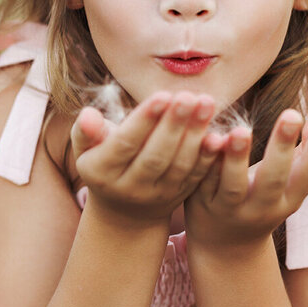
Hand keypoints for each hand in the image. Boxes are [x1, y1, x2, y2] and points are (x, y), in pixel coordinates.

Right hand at [72, 91, 222, 227]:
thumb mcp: (87, 151)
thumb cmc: (104, 164)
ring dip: (195, 134)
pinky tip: (221, 134)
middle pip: (155, 156)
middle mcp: (130, 188)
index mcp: (102, 173)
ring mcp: (157, 195)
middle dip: (173, 125)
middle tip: (188, 95)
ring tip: (206, 103)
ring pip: (179, 165)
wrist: (123, 212)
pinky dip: (210, 157)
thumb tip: (88, 114)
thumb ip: (86, 132)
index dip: (144, 121)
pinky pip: (197, 176)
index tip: (162, 94)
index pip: (124, 145)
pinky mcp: (180, 196)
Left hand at [185, 108, 307, 250]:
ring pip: (233, 186)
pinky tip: (207, 137)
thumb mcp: (289, 183)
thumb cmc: (262, 200)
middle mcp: (263, 207)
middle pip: (274, 179)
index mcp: (290, 198)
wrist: (226, 249)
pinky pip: (202, 182)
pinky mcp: (201, 204)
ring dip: (237, 158)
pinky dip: (205, 161)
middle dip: (283, 147)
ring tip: (241, 130)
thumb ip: (306, 150)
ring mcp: (230, 209)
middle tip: (292, 114)